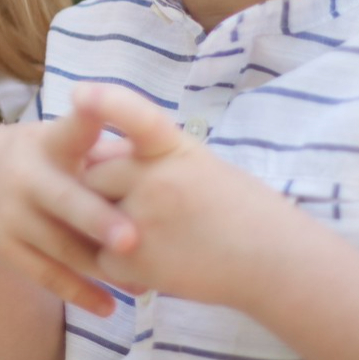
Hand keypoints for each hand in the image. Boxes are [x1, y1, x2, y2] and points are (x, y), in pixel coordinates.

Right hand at [0, 105, 140, 315]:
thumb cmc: (37, 160)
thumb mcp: (55, 140)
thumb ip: (100, 150)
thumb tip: (160, 159)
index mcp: (47, 142)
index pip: (73, 128)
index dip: (88, 117)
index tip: (103, 109)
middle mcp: (25, 176)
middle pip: (66, 200)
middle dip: (98, 220)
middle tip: (133, 239)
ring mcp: (11, 215)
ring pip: (63, 247)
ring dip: (104, 270)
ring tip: (145, 285)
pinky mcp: (4, 248)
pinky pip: (47, 276)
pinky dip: (79, 294)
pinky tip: (109, 308)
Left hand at [73, 84, 303, 308]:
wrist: (276, 261)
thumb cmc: (239, 208)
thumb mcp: (198, 162)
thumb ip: (149, 156)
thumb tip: (96, 155)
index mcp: (175, 148)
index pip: (138, 118)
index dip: (108, 103)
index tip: (81, 94)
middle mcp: (156, 179)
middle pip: (94, 174)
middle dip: (105, 189)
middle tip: (149, 208)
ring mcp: (144, 221)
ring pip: (91, 218)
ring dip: (107, 228)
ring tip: (155, 236)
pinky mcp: (137, 261)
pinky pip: (101, 258)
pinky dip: (120, 265)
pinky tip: (157, 262)